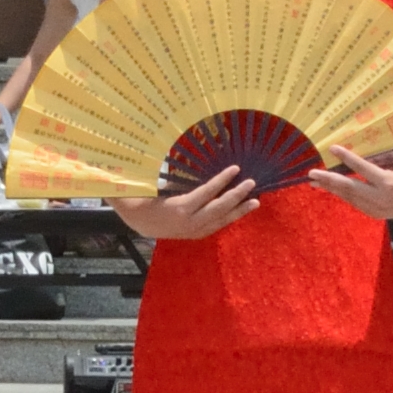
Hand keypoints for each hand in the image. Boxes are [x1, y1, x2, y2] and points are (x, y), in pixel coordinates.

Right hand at [112, 161, 264, 246]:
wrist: (137, 222)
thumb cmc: (142, 198)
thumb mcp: (148, 186)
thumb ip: (162, 176)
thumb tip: (172, 159)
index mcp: (179, 208)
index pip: (206, 193)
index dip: (221, 181)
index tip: (235, 168)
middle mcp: (189, 222)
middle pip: (218, 209)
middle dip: (236, 196)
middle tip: (251, 182)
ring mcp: (193, 231)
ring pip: (220, 221)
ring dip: (239, 211)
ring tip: (256, 201)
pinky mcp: (195, 234)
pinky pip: (216, 226)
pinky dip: (229, 217)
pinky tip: (240, 210)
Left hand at [307, 145, 392, 221]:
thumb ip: (383, 156)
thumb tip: (360, 143)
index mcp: (390, 182)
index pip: (364, 169)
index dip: (347, 158)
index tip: (332, 148)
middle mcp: (382, 198)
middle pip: (350, 188)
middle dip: (329, 180)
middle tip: (311, 173)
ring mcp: (378, 209)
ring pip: (350, 197)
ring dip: (331, 188)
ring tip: (314, 181)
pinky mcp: (375, 214)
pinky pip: (355, 202)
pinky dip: (342, 193)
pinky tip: (330, 187)